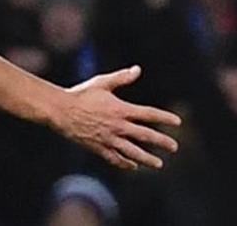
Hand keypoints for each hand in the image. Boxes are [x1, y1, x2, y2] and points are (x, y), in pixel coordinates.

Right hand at [53, 65, 179, 170]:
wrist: (59, 110)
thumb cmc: (80, 94)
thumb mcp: (101, 83)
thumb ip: (121, 78)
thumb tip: (137, 69)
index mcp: (120, 109)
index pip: (148, 114)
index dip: (164, 118)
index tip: (177, 122)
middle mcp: (117, 126)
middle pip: (145, 135)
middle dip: (162, 142)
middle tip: (174, 147)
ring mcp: (108, 138)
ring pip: (133, 152)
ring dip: (147, 159)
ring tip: (158, 164)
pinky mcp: (98, 147)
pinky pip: (115, 158)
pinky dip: (125, 163)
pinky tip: (133, 166)